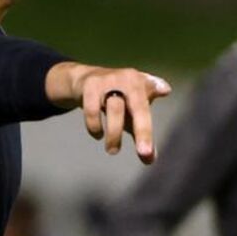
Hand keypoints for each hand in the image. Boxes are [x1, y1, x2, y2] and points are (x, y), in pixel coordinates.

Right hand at [45, 62, 171, 163]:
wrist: (86, 76)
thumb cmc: (117, 98)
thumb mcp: (133, 110)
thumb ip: (142, 133)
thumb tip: (150, 158)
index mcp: (141, 84)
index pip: (147, 111)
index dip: (148, 132)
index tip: (149, 152)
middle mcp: (128, 78)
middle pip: (138, 108)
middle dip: (142, 132)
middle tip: (143, 154)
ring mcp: (108, 80)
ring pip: (115, 109)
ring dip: (114, 134)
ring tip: (113, 150)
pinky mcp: (90, 85)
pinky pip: (92, 110)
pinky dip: (94, 126)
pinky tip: (98, 134)